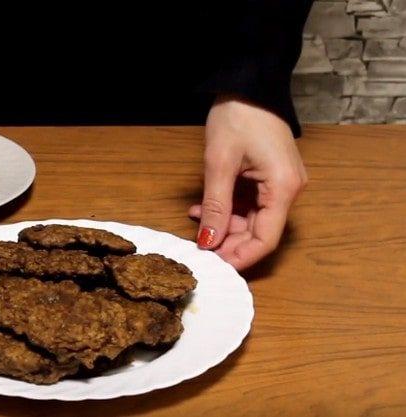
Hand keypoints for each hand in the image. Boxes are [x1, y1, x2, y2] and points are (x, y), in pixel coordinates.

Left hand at [190, 95, 306, 269]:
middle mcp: (288, 189)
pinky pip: (249, 203)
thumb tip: (209, 241)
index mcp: (283, 188)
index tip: (215, 266)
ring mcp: (280, 183)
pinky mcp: (269, 176)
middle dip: (228, 241)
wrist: (248, 84)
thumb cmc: (238, 117)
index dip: (240, 257)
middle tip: (199, 246)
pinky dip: (226, 207)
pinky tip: (203, 206)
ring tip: (196, 218)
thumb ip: (216, 206)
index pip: (266, 239)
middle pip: (259, 231)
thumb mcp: (220, 164)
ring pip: (251, 218)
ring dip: (223, 223)